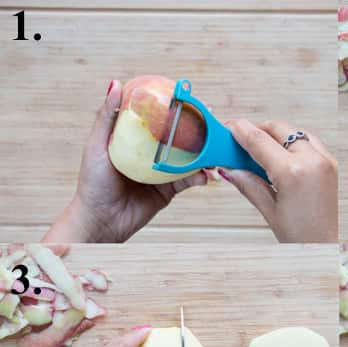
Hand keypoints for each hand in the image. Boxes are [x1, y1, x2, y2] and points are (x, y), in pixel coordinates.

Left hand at [43, 81, 206, 243]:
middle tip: (211, 121)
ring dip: (202, 154)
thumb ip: (107, 116)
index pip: (156, 117)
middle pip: (176, 136)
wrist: (101, 221)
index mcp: (133, 138)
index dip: (173, 106)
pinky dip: (198, 177)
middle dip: (196, 129)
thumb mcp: (97, 145)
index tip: (189, 96)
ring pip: (187, 158)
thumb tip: (115, 84)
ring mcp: (160, 171)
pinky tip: (205, 175)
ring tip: (213, 151)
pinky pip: (187, 181)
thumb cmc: (93, 183)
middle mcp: (149, 152)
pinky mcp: (168, 191)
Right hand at [221, 120, 337, 241]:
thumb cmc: (300, 236)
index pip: (260, 141)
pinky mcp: (330, 164)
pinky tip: (280, 156)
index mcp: (293, 173)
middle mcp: (312, 161)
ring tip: (259, 149)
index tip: (229, 127)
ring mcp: (325, 161)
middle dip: (258, 130)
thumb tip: (229, 168)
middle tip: (241, 139)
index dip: (241, 131)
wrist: (323, 248)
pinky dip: (292, 143)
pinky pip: (308, 142)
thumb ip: (248, 184)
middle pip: (278, 129)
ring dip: (275, 135)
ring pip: (294, 132)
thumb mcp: (268, 210)